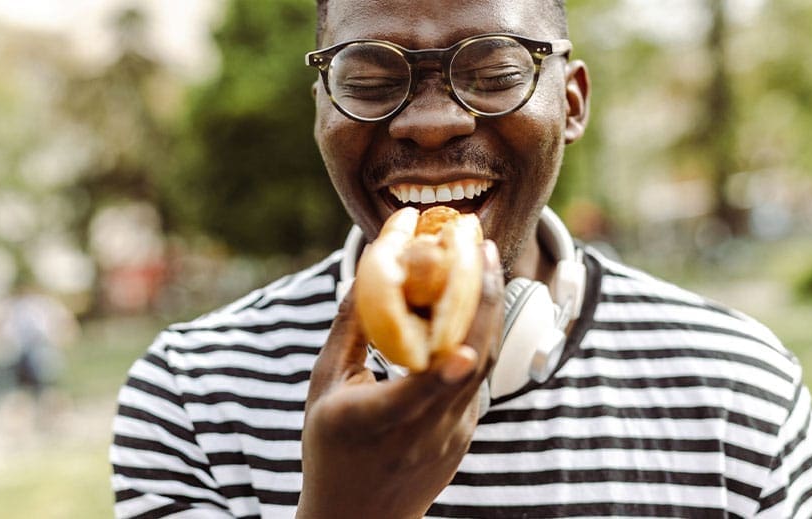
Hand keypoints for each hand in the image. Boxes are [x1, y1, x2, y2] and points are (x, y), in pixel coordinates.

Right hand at [296, 241, 503, 518]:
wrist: (359, 516)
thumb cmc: (330, 446)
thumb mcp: (325, 388)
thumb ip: (348, 331)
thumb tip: (367, 272)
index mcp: (377, 423)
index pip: (418, 398)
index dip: (444, 376)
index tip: (465, 346)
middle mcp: (423, 433)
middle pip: (467, 366)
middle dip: (482, 300)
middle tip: (482, 247)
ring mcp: (451, 436)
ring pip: (481, 366)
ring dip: (487, 309)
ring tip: (485, 260)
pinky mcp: (465, 434)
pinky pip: (476, 378)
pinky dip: (477, 334)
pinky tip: (471, 300)